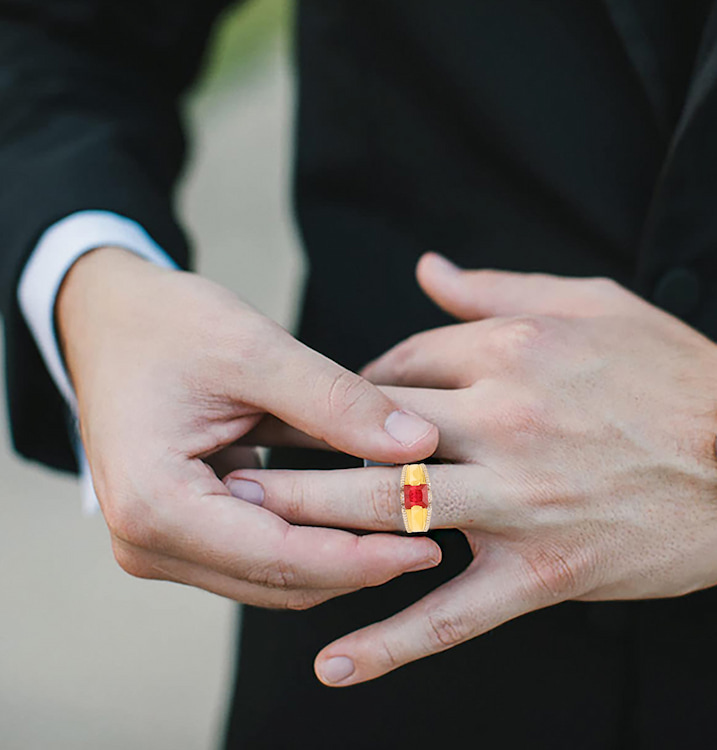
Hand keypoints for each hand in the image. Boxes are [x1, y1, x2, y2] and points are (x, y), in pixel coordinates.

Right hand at [57, 247, 441, 609]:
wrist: (108, 320)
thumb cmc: (164, 325)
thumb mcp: (254, 349)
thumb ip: (338, 402)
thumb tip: (419, 445)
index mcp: (155, 503)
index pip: (281, 557)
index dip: (362, 558)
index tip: (428, 542)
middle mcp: (148, 541)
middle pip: (279, 578)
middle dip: (359, 562)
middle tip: (432, 532)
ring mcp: (159, 543)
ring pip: (273, 576)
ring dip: (339, 555)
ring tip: (405, 523)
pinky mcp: (179, 531)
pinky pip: (259, 554)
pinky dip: (312, 539)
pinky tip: (358, 511)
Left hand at [226, 253, 716, 684]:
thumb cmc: (669, 371)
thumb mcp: (587, 302)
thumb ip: (493, 287)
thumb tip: (426, 267)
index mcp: (508, 351)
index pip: (393, 367)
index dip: (351, 390)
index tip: (330, 410)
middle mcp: (503, 420)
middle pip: (369, 433)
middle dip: (298, 444)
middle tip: (234, 460)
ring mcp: (519, 498)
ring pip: (389, 511)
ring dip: (308, 519)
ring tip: (243, 526)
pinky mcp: (544, 567)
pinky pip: (453, 613)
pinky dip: (390, 640)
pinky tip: (332, 662)